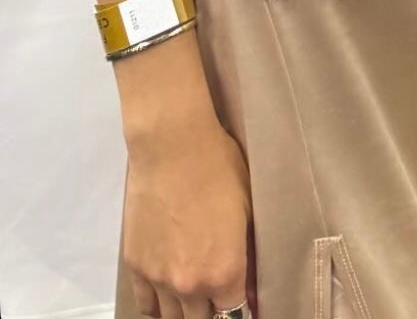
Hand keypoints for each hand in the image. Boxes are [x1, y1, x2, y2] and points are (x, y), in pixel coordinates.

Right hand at [123, 116, 254, 318]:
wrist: (171, 148)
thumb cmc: (219, 169)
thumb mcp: (248, 209)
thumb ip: (248, 254)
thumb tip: (249, 286)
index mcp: (224, 273)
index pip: (233, 314)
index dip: (240, 311)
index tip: (241, 304)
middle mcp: (190, 286)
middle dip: (211, 312)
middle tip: (216, 297)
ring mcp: (158, 279)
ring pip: (171, 318)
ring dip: (184, 312)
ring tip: (192, 301)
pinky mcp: (135, 266)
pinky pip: (145, 304)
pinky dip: (157, 307)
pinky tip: (165, 300)